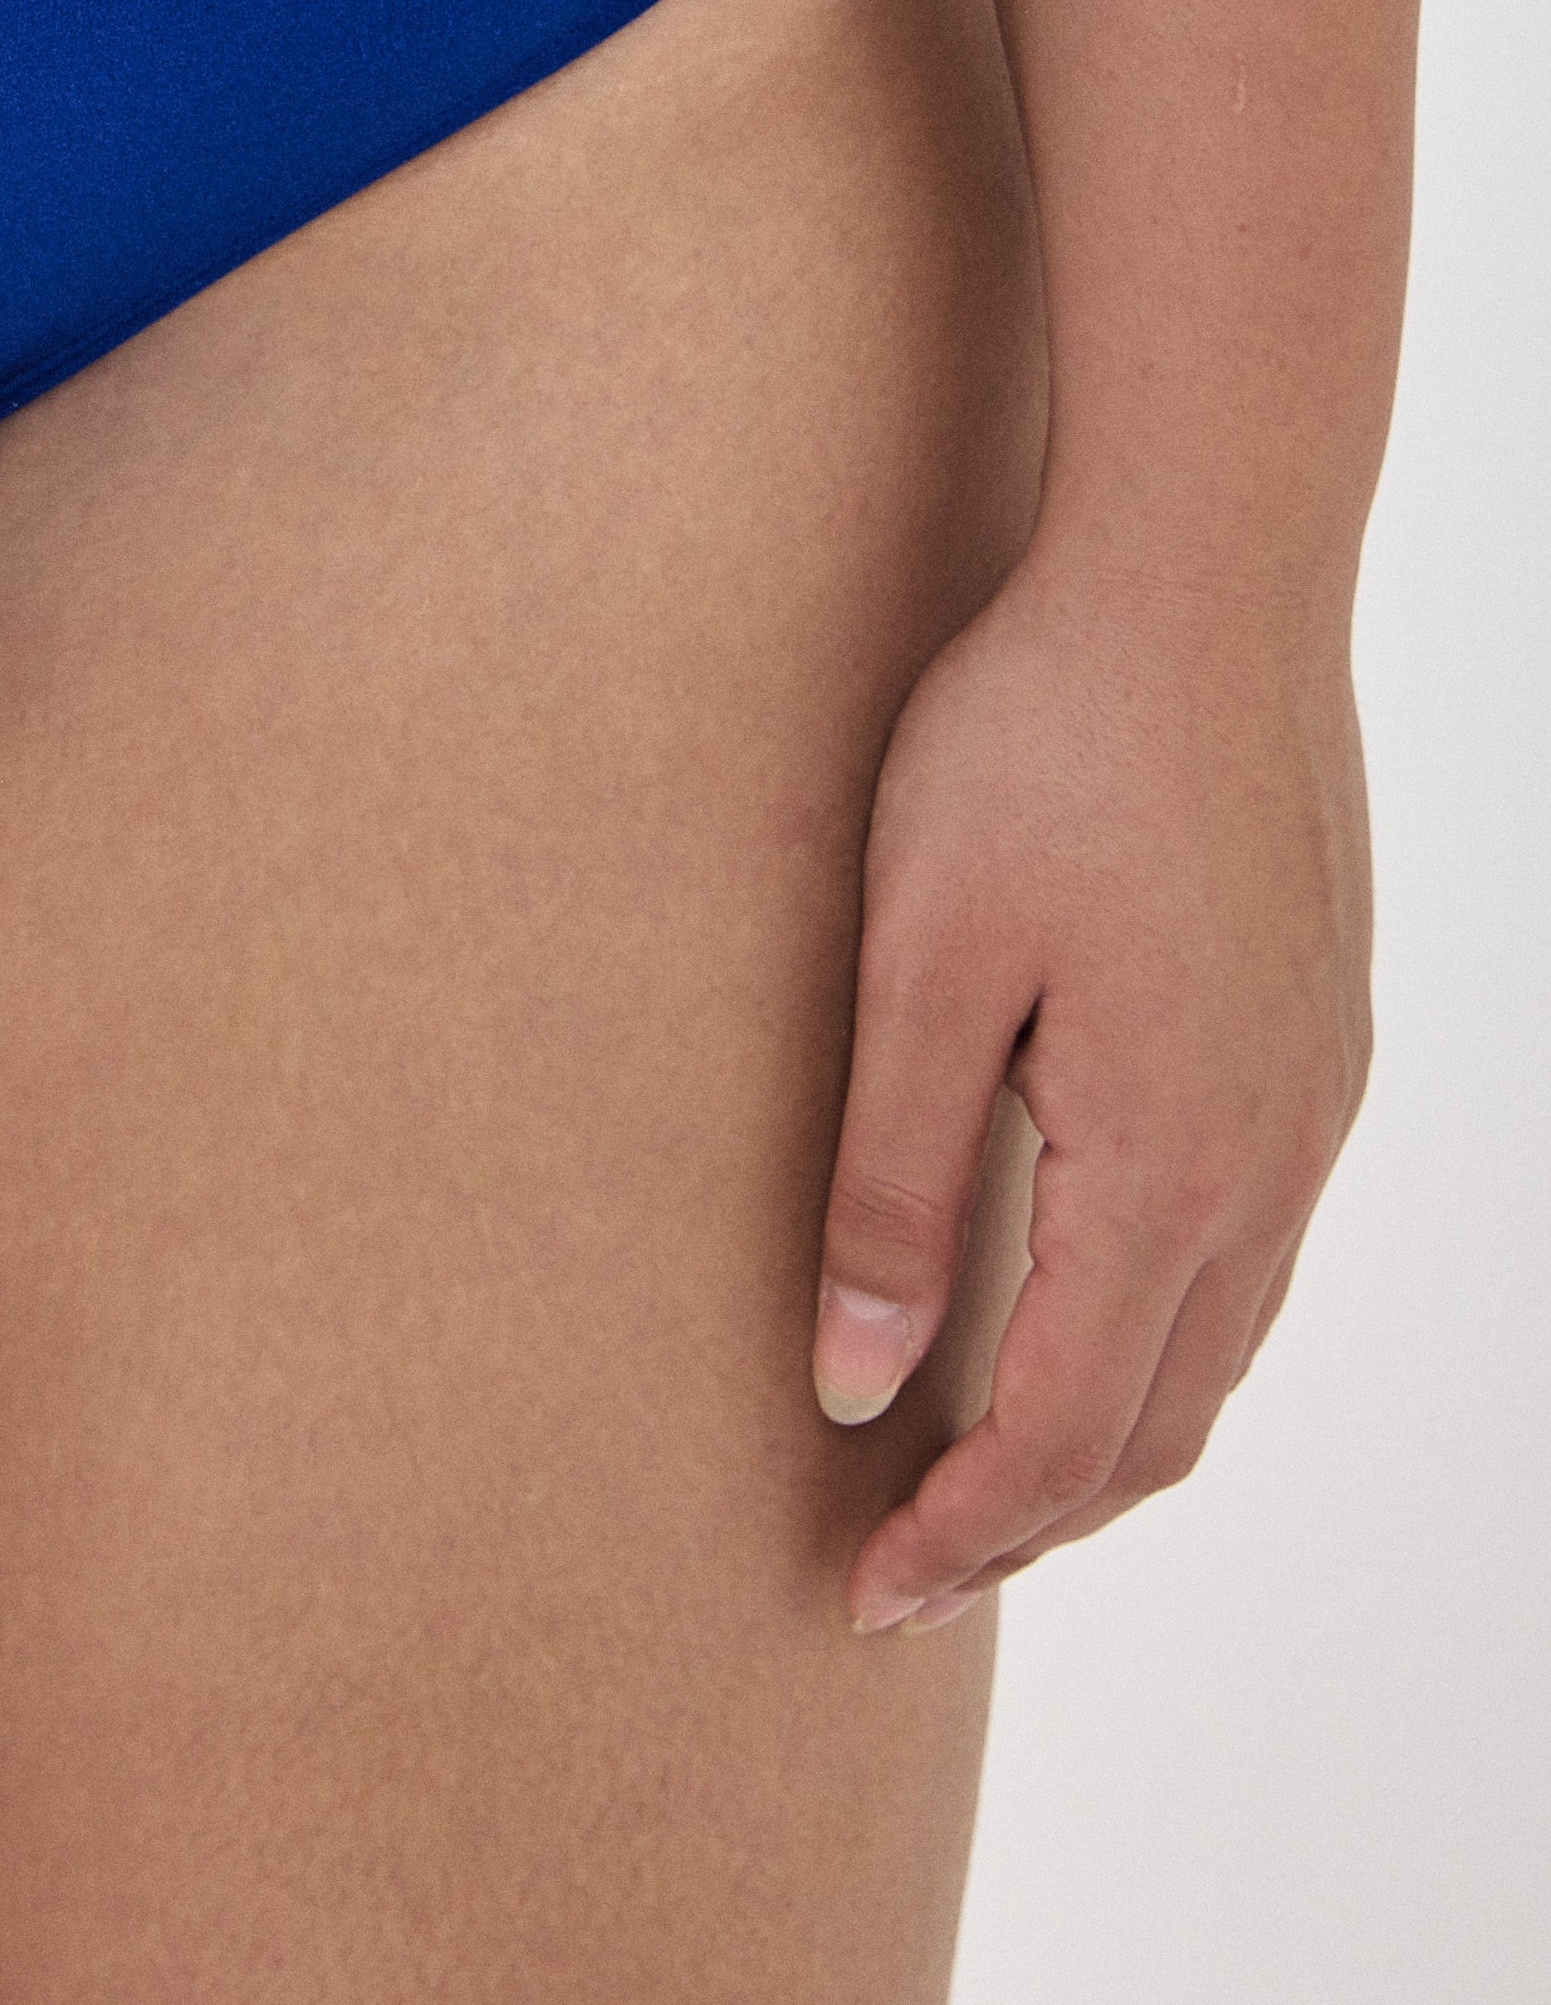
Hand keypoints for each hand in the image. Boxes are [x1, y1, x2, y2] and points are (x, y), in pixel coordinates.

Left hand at [810, 540, 1369, 1633]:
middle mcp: (1268, 1163)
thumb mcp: (920, 959)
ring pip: (1219, 1345)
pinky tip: (1081, 1297)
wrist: (1205, 574)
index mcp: (1165, 1166)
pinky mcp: (1313, 1034)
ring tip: (977, 1462)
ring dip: (1104, 1431)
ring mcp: (1310, 1101)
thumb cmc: (1039, 741)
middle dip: (1030, 1518)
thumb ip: (889, 1180)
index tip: (858, 1592)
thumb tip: (854, 1381)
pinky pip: (1249, 1248)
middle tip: (900, 1563)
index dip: (959, 1534)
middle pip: (1160, 1426)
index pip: (1063, 1434)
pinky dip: (1162, 1329)